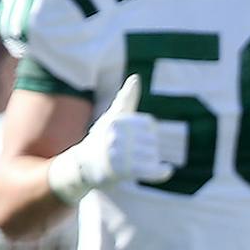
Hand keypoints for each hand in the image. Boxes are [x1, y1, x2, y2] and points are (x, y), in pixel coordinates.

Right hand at [48, 76, 184, 202]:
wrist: (83, 166)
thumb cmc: (101, 138)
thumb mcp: (112, 116)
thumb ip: (126, 98)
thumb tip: (136, 77)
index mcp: (117, 121)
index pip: (148, 124)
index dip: (148, 132)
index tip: (137, 138)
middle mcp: (116, 136)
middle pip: (152, 140)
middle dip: (149, 148)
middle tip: (134, 154)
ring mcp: (118, 154)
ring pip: (152, 155)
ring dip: (152, 161)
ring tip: (136, 163)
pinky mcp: (122, 171)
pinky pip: (150, 170)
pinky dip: (161, 172)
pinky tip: (166, 170)